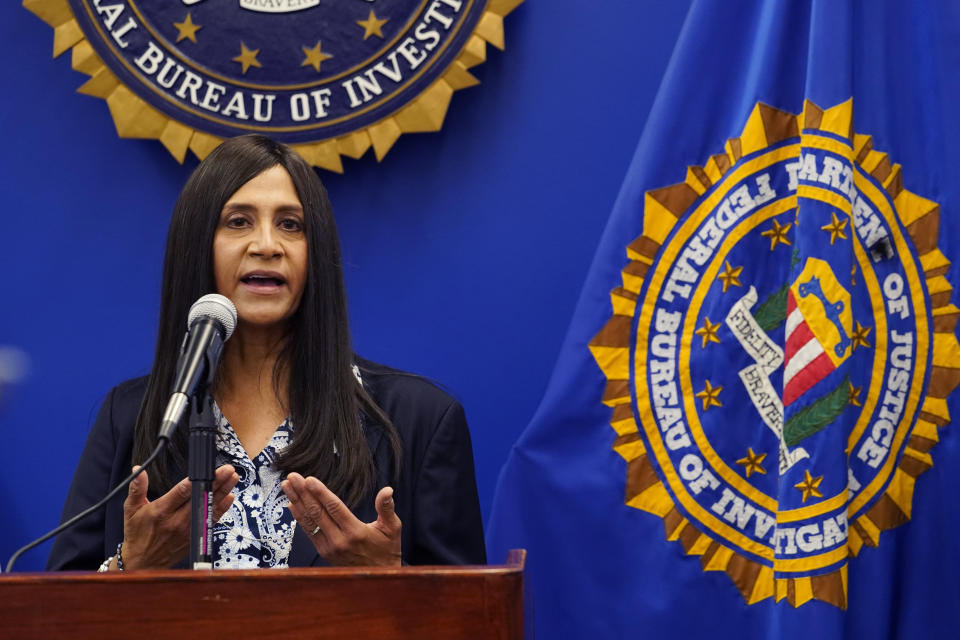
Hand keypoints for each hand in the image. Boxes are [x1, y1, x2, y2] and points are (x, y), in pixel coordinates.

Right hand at [119, 464, 238, 569]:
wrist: (143, 562)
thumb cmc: (137, 534)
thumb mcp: (131, 510)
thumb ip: (136, 489)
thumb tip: (137, 469)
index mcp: (161, 511)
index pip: (181, 493)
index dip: (197, 481)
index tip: (209, 470)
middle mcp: (176, 521)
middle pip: (200, 498)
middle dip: (216, 483)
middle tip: (228, 470)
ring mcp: (188, 529)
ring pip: (208, 508)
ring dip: (222, 493)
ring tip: (233, 479)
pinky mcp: (194, 536)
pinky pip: (210, 520)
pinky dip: (221, 509)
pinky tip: (229, 497)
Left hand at [281, 472, 401, 566]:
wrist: (378, 577)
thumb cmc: (387, 550)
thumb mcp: (393, 528)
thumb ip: (387, 508)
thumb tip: (388, 490)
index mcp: (356, 532)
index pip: (334, 508)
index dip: (320, 493)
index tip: (308, 479)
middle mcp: (339, 540)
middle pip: (317, 512)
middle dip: (303, 492)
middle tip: (292, 476)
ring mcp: (329, 547)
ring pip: (309, 521)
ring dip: (297, 502)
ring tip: (287, 486)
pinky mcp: (324, 551)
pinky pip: (308, 531)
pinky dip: (299, 517)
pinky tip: (291, 504)